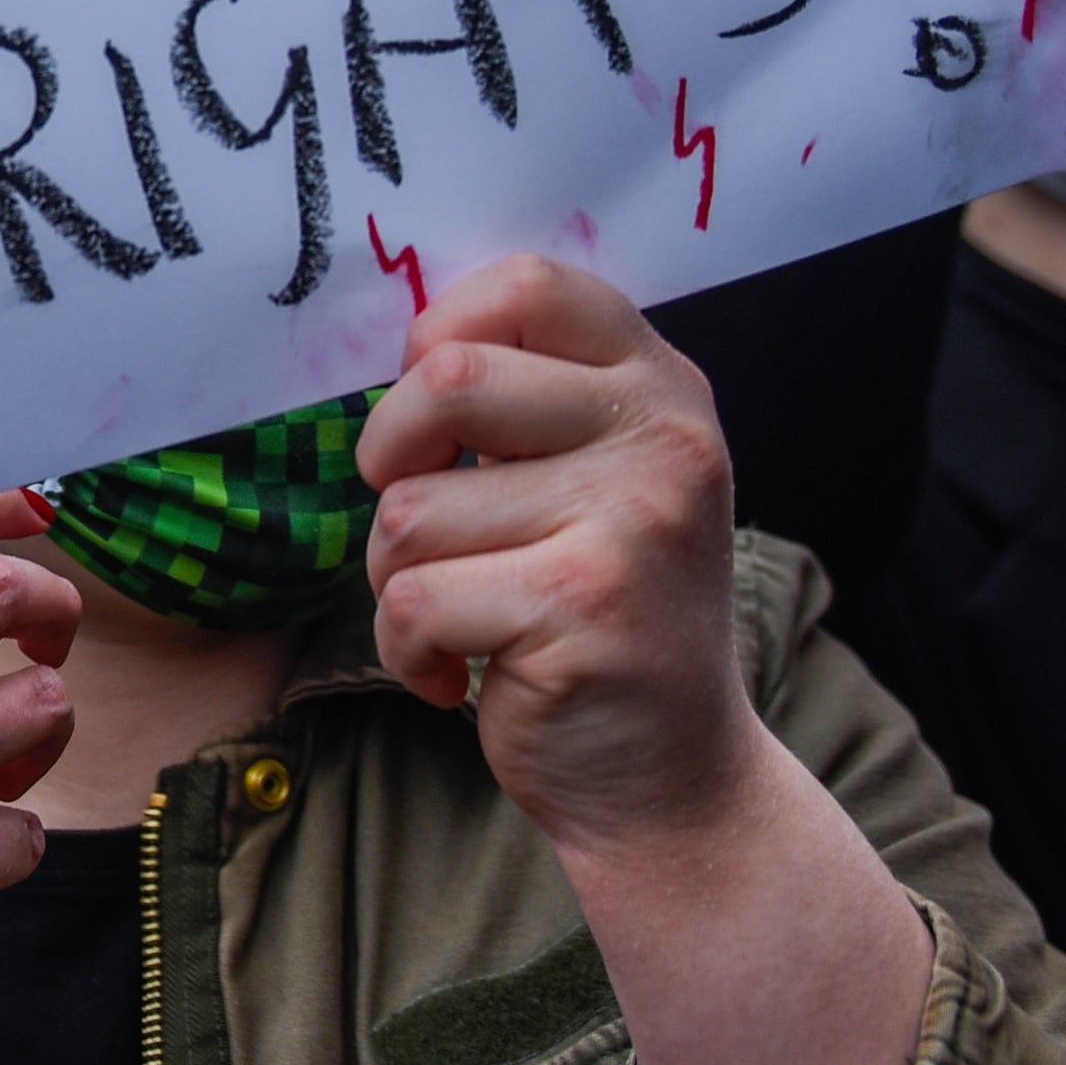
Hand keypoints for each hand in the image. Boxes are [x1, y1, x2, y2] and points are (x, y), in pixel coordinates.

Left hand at [358, 257, 748, 856]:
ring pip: (413, 508)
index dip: (444, 335)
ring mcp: (633, 520)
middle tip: (419, 526)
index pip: (532, 283)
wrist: (673, 781)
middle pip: (449, 380)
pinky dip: (406, 650)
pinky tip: (456, 677)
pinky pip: (414, 598)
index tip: (434, 417)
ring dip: (399, 578)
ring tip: (464, 617)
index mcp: (661, 386)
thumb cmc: (595, 616)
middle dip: (392, 460)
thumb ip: (524, 402)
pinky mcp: (582, 604)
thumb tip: (408, 338)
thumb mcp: (589, 481)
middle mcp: (664, 438)